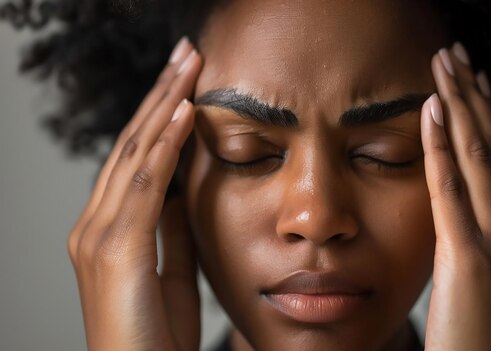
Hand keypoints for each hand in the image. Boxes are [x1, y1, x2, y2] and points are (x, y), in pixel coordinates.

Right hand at [67, 38, 202, 350]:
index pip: (137, 156)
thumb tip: (186, 185)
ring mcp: (99, 235)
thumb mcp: (172, 268)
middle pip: (132, 143)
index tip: (186, 80)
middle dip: (161, 93)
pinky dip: (164, 145)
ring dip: (164, 104)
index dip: (160, 114)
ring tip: (188, 65)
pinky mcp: (116, 249)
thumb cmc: (156, 334)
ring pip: (135, 153)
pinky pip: (145, 185)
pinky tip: (183, 112)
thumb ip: (173, 227)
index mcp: (109, 228)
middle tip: (187, 52)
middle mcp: (95, 224)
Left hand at [421, 43, 490, 350]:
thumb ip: (476, 241)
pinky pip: (452, 190)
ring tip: (444, 67)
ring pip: (480, 158)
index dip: (489, 118)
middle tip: (456, 57)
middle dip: (474, 97)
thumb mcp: (487, 281)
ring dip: (459, 106)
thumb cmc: (479, 336)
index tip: (475, 84)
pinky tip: (431, 112)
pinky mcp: (470, 259)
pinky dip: (441, 147)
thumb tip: (455, 210)